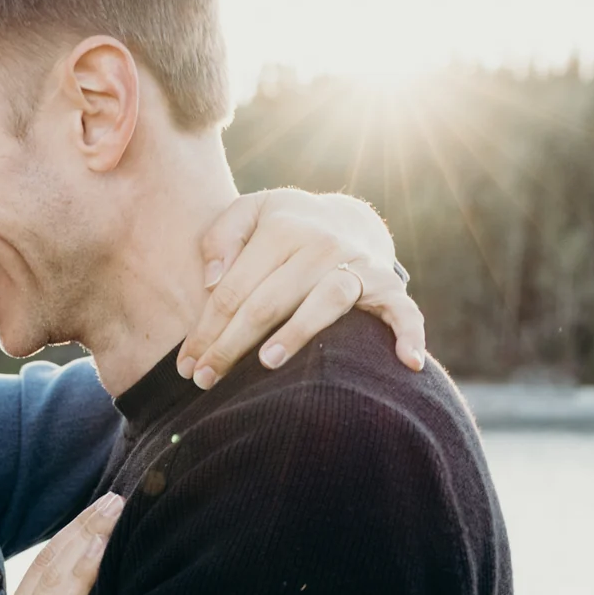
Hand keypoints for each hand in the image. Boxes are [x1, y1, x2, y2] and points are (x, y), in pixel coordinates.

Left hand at [178, 189, 424, 389]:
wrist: (346, 220)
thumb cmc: (283, 227)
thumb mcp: (249, 213)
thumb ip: (221, 238)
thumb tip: (211, 279)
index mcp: (282, 227)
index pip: (232, 289)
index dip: (205, 330)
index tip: (185, 366)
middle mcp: (321, 244)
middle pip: (267, 302)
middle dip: (230, 345)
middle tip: (204, 381)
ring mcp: (357, 265)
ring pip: (325, 303)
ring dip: (297, 333)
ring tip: (267, 362)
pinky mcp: (387, 284)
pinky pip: (402, 310)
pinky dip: (408, 334)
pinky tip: (406, 363)